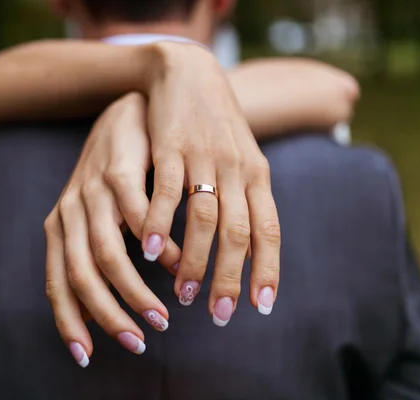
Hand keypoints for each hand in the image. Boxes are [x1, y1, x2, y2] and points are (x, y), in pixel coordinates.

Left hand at [44, 93, 181, 366]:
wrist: (127, 110)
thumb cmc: (116, 175)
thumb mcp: (98, 218)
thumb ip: (99, 257)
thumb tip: (102, 309)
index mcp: (60, 227)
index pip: (58, 285)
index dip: (70, 323)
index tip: (88, 356)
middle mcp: (68, 211)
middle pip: (81, 277)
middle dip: (109, 315)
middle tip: (139, 340)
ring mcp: (90, 190)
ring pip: (107, 253)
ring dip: (136, 288)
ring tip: (165, 312)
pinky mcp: (118, 169)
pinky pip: (135, 216)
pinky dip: (156, 246)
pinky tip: (177, 263)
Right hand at [142, 43, 280, 325]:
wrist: (191, 74)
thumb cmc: (216, 126)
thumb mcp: (242, 160)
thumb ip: (247, 199)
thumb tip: (250, 248)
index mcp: (256, 176)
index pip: (268, 230)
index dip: (267, 269)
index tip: (261, 306)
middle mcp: (236, 169)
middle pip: (238, 233)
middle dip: (229, 278)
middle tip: (218, 315)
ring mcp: (204, 157)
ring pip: (204, 217)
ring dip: (194, 260)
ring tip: (183, 295)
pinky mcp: (172, 146)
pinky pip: (167, 190)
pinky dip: (159, 223)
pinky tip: (150, 252)